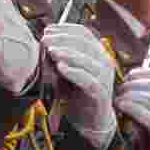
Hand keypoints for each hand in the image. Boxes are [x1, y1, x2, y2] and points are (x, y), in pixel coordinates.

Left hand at [41, 23, 116, 149]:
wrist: (89, 121)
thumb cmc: (76, 93)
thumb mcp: (65, 71)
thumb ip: (58, 56)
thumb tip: (45, 40)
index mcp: (97, 53)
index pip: (84, 33)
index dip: (65, 29)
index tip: (48, 29)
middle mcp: (104, 62)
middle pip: (85, 43)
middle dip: (63, 39)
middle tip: (45, 40)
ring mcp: (105, 78)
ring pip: (87, 60)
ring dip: (67, 53)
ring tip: (51, 52)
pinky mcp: (101, 93)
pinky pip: (88, 80)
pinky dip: (74, 72)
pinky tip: (60, 68)